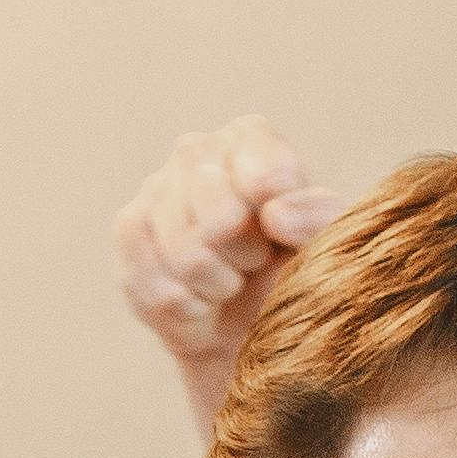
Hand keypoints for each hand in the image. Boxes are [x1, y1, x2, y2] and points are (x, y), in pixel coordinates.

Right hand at [110, 120, 343, 433]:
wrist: (248, 319)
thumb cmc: (295, 268)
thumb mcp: (327, 243)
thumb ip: (320, 220)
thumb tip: (274, 215)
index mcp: (251, 138)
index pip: (264, 175)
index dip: (277, 219)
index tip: (281, 233)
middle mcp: (196, 151)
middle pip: (221, 218)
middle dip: (246, 256)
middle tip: (253, 260)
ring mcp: (154, 189)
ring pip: (187, 257)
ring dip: (218, 285)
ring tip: (229, 280)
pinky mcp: (129, 232)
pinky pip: (156, 284)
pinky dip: (188, 307)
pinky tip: (198, 299)